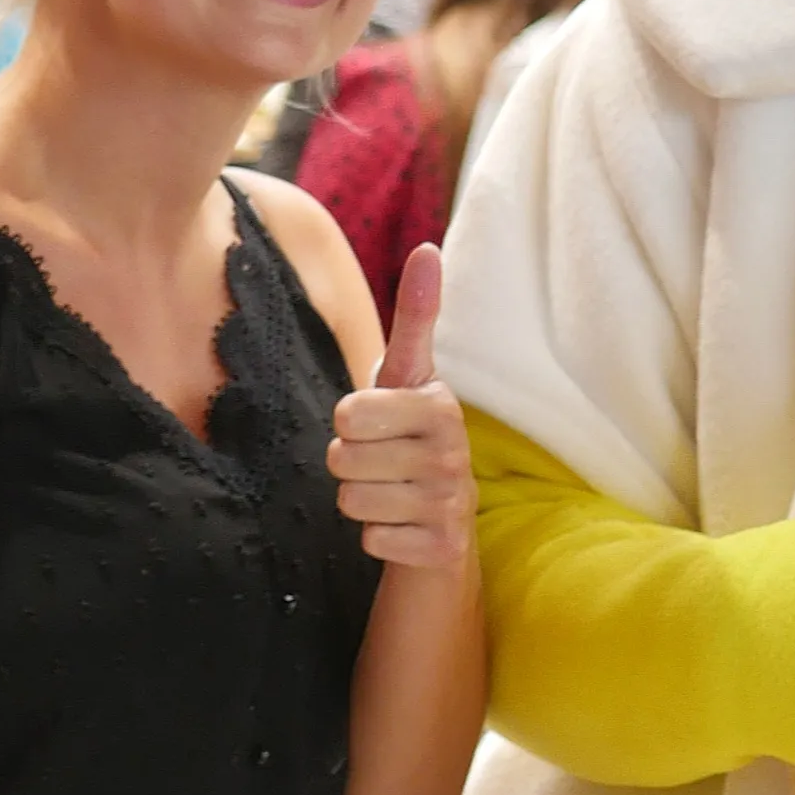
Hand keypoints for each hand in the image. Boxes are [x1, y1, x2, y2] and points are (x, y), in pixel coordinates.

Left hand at [330, 244, 477, 573]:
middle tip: (381, 462)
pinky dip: (376, 537)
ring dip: (360, 501)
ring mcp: (452, 502)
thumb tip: (427, 247)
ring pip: (351, 500)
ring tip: (391, 493)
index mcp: (440, 403)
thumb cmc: (411, 437)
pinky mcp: (442, 547)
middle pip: (340, 457)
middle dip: (348, 463)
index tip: (380, 423)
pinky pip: (369, 539)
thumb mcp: (409, 377)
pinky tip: (402, 527)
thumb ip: (415, 316)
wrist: (443, 522)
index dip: (350, 421)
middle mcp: (454, 451)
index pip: (348, 412)